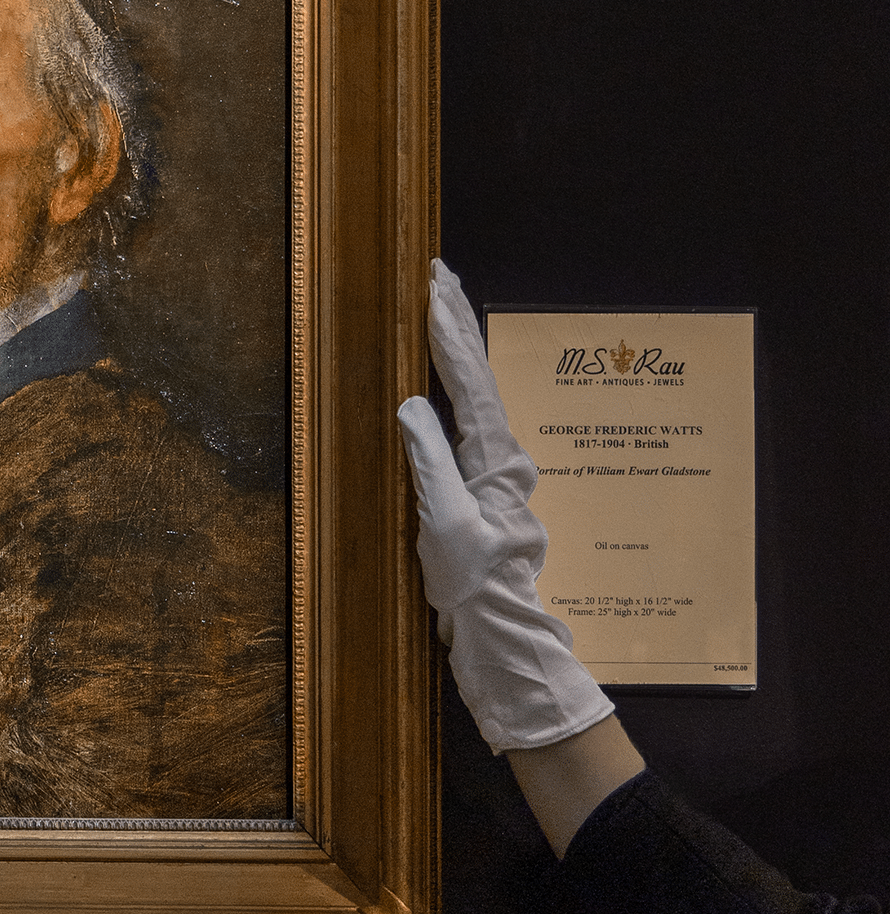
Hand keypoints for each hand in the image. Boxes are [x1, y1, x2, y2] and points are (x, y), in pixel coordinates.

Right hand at [396, 260, 613, 753]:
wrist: (501, 636)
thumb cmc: (473, 587)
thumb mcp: (442, 524)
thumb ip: (428, 462)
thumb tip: (412, 405)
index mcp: (494, 460)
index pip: (469, 380)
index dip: (449, 331)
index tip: (434, 285)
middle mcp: (501, 459)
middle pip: (479, 376)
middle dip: (459, 324)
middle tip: (440, 276)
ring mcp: (494, 475)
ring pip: (475, 395)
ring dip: (458, 351)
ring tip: (441, 312)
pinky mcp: (482, 493)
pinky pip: (467, 422)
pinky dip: (455, 389)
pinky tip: (444, 386)